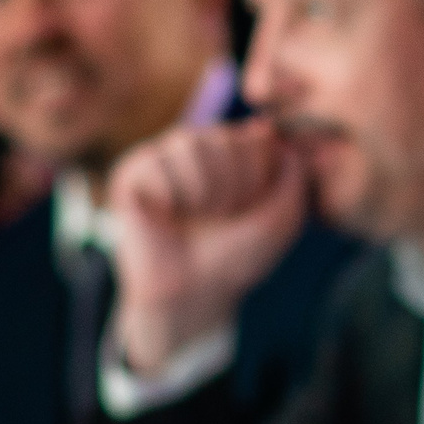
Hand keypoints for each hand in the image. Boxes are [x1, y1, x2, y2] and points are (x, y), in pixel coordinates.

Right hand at [109, 119, 309, 373]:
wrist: (192, 294)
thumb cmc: (236, 258)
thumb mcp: (281, 219)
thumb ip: (292, 174)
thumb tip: (270, 129)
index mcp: (231, 155)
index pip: (254, 137)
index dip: (258, 178)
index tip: (250, 211)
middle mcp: (197, 149)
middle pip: (224, 139)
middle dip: (232, 188)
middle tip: (220, 218)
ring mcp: (163, 158)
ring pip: (191, 145)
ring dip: (202, 194)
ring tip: (196, 217)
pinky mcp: (131, 173)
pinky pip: (157, 163)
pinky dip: (169, 198)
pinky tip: (165, 216)